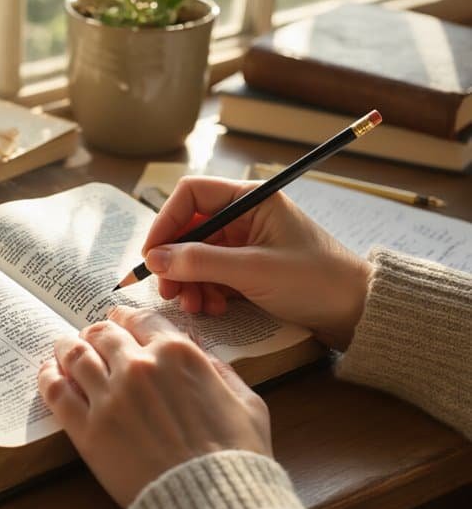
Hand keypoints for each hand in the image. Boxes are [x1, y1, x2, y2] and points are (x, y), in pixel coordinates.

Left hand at [38, 306, 270, 507]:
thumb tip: (202, 355)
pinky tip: (49, 373)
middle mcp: (139, 366)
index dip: (125, 319)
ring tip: (63, 351)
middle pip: (102, 334)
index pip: (140, 319)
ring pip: (75, 355)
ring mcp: (110, 396)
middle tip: (89, 339)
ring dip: (67, 348)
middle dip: (95, 333)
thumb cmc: (236, 457)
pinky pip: (56, 390)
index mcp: (178, 354)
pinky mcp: (88, 429)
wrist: (212, 503)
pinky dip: (48, 376)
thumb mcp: (246, 403)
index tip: (118, 322)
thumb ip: (221, 371)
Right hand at [141, 176, 370, 348]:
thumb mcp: (255, 271)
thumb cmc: (316, 281)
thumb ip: (202, 262)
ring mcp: (243, 244)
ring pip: (194, 256)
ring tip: (195, 306)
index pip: (190, 196)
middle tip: (169, 291)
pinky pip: (209, 276)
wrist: (357, 312)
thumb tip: (155, 259)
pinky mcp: (246, 269)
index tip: (151, 255)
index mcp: (249, 199)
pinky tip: (214, 308)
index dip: (165, 222)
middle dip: (174, 261)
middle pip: (187, 229)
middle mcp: (243, 216)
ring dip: (188, 282)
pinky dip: (204, 292)